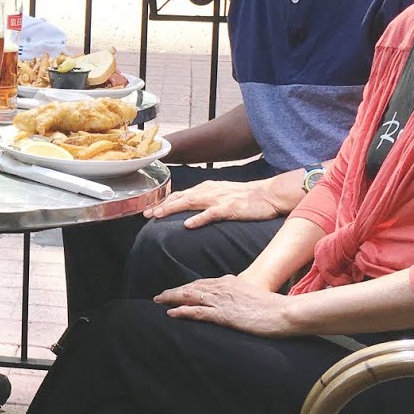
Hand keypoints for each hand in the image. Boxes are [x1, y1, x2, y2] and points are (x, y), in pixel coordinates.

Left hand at [140, 178, 282, 228]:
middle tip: (145, 214)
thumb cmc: (246, 197)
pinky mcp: (230, 207)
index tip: (149, 209)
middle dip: (161, 205)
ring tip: (158, 216)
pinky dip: (198, 218)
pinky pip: (211, 213)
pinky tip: (188, 224)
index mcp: (206, 188)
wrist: (268, 194)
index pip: (180, 194)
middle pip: (180, 198)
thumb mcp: (221, 194)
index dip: (163, 202)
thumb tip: (190, 209)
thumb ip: (206, 200)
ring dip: (172, 209)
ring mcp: (218, 199)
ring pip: (190, 202)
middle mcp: (209, 191)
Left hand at [156, 275, 293, 336]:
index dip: (187, 287)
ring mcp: (223, 301)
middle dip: (174, 291)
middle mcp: (223, 287)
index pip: (203, 283)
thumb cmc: (274, 308)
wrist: (285, 312)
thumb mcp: (254, 297)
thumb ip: (241, 297)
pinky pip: (198, 312)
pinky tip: (171, 313)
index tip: (176, 291)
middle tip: (160, 296)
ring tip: (158, 301)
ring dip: (172, 298)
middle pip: (192, 287)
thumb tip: (235, 304)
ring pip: (190, 296)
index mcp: (231, 282)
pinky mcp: (224, 315)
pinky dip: (182, 311)